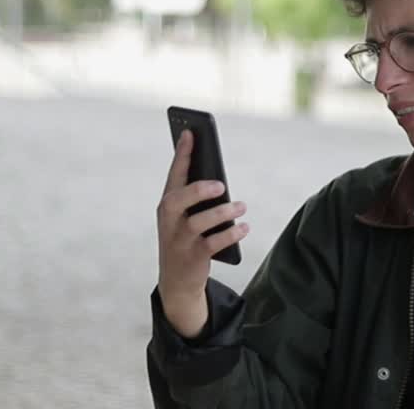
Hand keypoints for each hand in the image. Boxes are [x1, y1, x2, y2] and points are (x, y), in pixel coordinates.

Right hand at [155, 129, 248, 335]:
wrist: (176, 282)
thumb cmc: (186, 239)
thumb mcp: (187, 217)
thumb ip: (198, 198)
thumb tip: (220, 177)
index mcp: (168, 205)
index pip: (174, 175)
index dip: (182, 154)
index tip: (191, 132)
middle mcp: (169, 221)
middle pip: (178, 200)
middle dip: (198, 190)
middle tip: (221, 184)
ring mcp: (178, 241)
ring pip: (197, 223)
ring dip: (223, 213)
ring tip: (241, 206)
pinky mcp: (192, 258)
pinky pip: (212, 244)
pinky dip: (230, 234)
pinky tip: (244, 227)